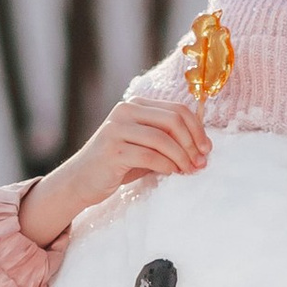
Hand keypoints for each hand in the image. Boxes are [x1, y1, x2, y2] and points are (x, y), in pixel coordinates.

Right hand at [17, 94, 209, 246]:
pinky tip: (172, 173)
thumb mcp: (144, 146)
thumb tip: (203, 146)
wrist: (81, 181)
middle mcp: (125, 111)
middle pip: (173, 120)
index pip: (177, 110)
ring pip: (163, 139)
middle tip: (201, 162)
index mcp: (135, 105)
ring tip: (189, 170)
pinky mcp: (112, 150)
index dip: (197, 129)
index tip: (206, 149)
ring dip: (182, 157)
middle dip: (192, 143)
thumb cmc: (118, 165)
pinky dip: (166, 165)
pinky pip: (150, 156)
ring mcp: (116, 129)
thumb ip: (167, 139)